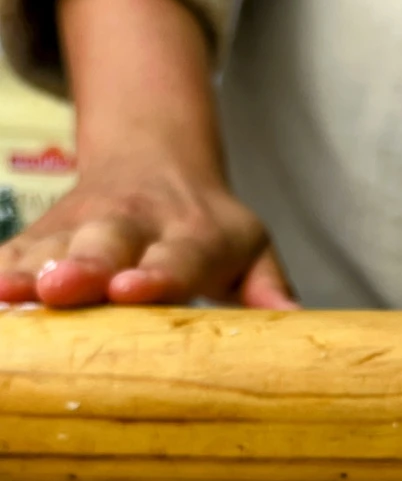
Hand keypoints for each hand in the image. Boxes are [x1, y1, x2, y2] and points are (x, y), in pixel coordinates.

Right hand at [0, 158, 295, 307]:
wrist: (154, 159)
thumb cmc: (209, 227)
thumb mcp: (252, 246)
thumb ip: (269, 284)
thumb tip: (294, 320)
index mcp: (190, 235)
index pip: (175, 259)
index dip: (155, 276)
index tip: (132, 290)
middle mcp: (132, 225)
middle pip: (104, 247)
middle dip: (81, 267)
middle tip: (61, 288)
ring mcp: (82, 227)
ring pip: (50, 246)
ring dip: (28, 269)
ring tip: (9, 292)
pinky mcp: (43, 233)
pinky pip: (14, 250)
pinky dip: (0, 268)